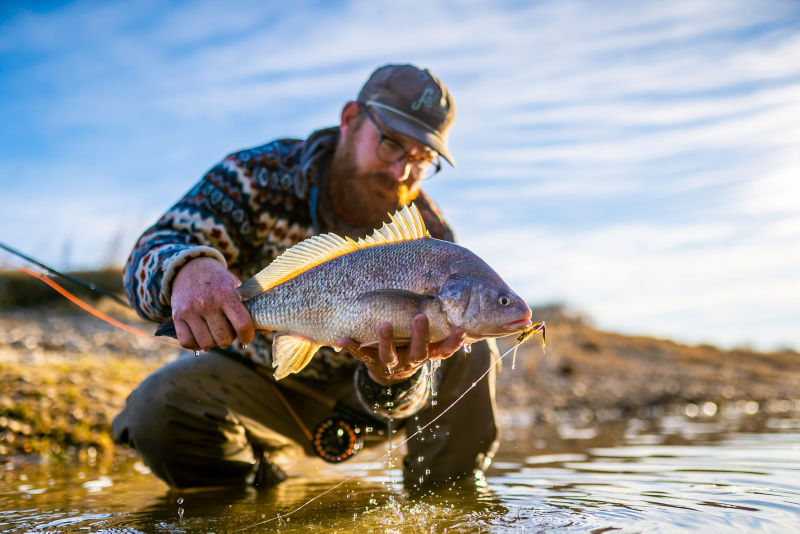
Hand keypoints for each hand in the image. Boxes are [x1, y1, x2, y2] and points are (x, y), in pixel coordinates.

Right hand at [171, 257, 254, 350]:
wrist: (191, 268)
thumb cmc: (220, 282)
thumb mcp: (237, 288)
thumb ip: (251, 309)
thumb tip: (267, 330)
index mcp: (226, 296)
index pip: (242, 325)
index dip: (248, 337)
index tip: (246, 337)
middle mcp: (207, 304)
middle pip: (224, 339)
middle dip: (229, 339)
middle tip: (228, 331)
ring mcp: (190, 311)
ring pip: (206, 344)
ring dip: (213, 342)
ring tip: (214, 332)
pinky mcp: (177, 316)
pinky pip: (187, 342)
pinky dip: (195, 344)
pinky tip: (201, 335)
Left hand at [338, 314, 465, 385]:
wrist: (392, 375)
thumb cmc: (412, 347)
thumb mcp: (426, 341)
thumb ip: (434, 326)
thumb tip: (443, 297)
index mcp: (427, 353)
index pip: (445, 351)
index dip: (454, 342)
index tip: (462, 330)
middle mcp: (412, 359)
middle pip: (418, 351)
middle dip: (420, 335)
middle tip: (421, 317)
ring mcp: (392, 363)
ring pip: (390, 355)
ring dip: (387, 340)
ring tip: (384, 325)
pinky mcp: (372, 362)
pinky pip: (361, 355)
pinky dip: (351, 346)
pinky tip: (342, 337)